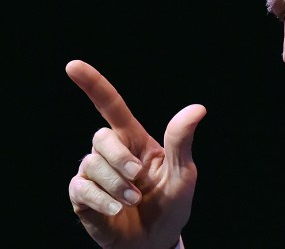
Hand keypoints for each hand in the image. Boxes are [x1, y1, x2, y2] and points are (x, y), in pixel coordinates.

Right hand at [66, 60, 205, 248]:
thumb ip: (182, 141)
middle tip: (138, 177)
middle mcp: (113, 153)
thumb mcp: (183, 173)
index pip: (112, 107)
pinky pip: (82, 188)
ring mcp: (95, 174)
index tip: (73, 66)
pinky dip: (103, 200)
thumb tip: (198, 108)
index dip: (93, 85)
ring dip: (117, 185)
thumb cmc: (171, 204)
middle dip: (119, 158)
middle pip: (101, 137)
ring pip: (92, 164)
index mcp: (136, 141)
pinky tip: (117, 209)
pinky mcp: (82, 196)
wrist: (155, 241)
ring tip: (133, 200)